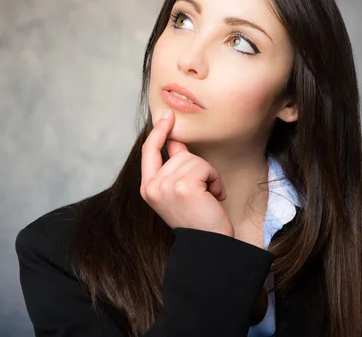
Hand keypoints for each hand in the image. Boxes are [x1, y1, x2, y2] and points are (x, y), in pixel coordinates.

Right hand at [140, 109, 233, 236]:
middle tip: (203, 193)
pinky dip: (215, 180)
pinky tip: (214, 197)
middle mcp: (152, 186)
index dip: (159, 132)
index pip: (149, 151)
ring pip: (194, 159)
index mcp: (147, 188)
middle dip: (198, 168)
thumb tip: (176, 142)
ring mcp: (166, 186)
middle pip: (179, 153)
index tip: (168, 116)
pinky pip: (204, 167)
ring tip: (208, 197)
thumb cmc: (197, 219)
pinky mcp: (183, 186)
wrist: (208, 245)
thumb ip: (174, 167)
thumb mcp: (178, 191)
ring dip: (208, 175)